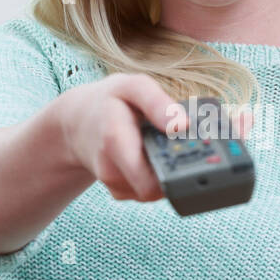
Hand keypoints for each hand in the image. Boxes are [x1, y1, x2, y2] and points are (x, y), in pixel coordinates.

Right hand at [55, 75, 250, 202]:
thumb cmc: (109, 102)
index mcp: (116, 143)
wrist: (77, 123)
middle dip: (183, 174)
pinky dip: (162, 176)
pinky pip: (151, 191)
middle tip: (200, 152)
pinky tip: (163, 157)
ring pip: (158, 192)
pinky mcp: (122, 191)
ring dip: (173, 175)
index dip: (179, 177)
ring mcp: (117, 185)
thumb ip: (157, 102)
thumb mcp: (132, 87)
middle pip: (159, 191)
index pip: (150, 181)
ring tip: (178, 149)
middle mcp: (113, 171)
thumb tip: (182, 124)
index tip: (201, 159)